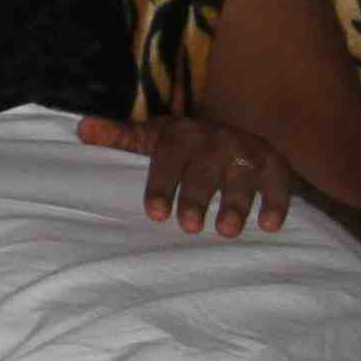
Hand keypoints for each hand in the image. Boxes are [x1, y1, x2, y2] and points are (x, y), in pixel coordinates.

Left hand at [79, 111, 298, 236]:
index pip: (168, 156)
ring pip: (243, 175)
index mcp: (181, 133)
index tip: (154, 213)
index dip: (161, 184)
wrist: (232, 138)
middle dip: (198, 195)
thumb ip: (121, 138)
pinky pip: (279, 181)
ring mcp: (246, 150)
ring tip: (227, 231)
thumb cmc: (181, 148)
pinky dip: (277, 201)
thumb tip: (82, 129)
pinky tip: (271, 225)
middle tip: (189, 227)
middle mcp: (215, 138)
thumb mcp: (152, 140)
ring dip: (236, 202)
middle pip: (206, 167)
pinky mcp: (274, 165)